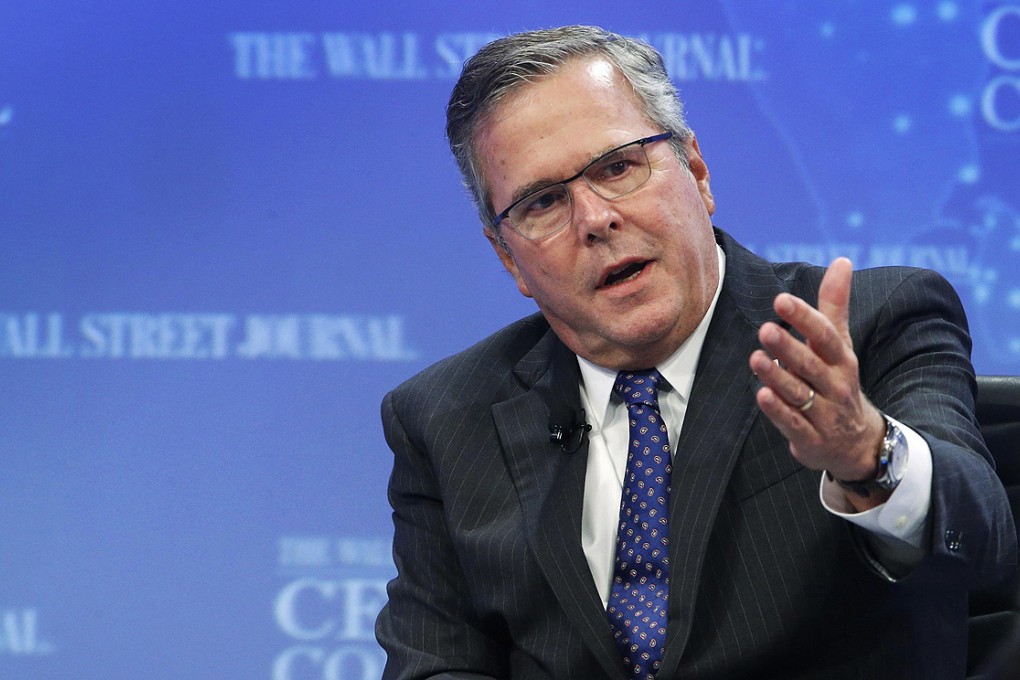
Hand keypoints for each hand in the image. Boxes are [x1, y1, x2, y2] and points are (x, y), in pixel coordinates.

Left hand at [749, 258, 886, 506]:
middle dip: (789, 348)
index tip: (782, 300)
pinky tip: (761, 395)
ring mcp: (825, 414)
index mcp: (842, 360)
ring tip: (756, 358)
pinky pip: (793, 423)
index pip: (826, 336)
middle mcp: (836, 385)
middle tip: (765, 330)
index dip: (805, 318)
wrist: (857, 443)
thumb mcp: (840, 345)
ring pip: (800, 394)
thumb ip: (834, 305)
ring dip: (778, 377)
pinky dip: (778, 411)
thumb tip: (842, 260)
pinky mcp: (810, 438)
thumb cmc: (839, 381)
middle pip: (812, 365)